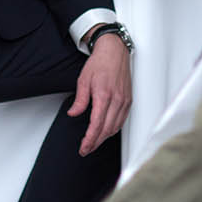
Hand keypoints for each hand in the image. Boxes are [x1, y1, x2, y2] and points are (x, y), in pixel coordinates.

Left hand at [68, 32, 131, 155]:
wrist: (114, 51)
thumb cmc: (99, 63)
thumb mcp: (84, 80)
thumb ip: (80, 100)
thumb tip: (73, 113)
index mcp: (104, 95)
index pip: (97, 125)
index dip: (89, 139)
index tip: (83, 147)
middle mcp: (117, 100)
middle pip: (106, 130)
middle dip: (95, 142)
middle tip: (86, 149)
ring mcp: (124, 101)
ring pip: (115, 127)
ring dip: (104, 138)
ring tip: (93, 143)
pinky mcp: (128, 100)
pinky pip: (122, 120)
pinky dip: (113, 129)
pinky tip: (106, 132)